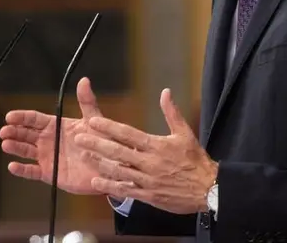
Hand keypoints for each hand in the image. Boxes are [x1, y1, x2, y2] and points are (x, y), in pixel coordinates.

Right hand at [0, 77, 104, 194]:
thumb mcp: (94, 119)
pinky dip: (22, 170)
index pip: (34, 119)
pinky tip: (13, 166)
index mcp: (56, 126)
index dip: (21, 117)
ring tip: (6, 144)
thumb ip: (87, 101)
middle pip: (26, 134)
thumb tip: (84, 81)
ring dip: (15, 147)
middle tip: (5, 130)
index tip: (10, 116)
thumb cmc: (102, 141)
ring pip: (26, 151)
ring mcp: (48, 157)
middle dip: (14, 131)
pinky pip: (32, 171)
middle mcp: (49, 141)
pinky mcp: (50, 174)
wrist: (110, 166)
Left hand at [77, 88, 217, 214]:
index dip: (108, 128)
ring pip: (117, 170)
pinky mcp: (147, 195)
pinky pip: (125, 190)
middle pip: (117, 152)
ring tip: (83, 155)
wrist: (208, 189)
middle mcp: (149, 162)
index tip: (93, 122)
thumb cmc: (196, 161)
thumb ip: (172, 113)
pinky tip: (96, 181)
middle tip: (79, 138)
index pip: (127, 134)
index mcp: (157, 146)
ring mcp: (146, 180)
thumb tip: (165, 92)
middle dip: (96, 144)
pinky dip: (109, 186)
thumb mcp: (186, 134)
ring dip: (98, 163)